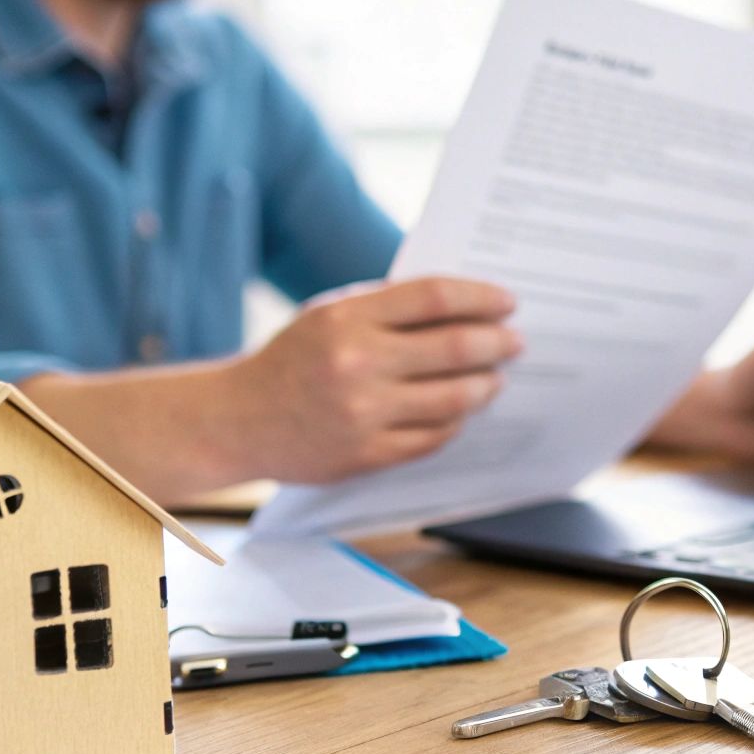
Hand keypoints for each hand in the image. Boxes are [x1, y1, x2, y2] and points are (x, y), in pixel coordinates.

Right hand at [226, 276, 522, 482]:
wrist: (237, 420)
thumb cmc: (292, 360)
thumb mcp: (327, 315)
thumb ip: (386, 308)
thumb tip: (463, 304)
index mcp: (346, 318)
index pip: (434, 298)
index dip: (480, 297)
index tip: (506, 302)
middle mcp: (356, 364)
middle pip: (454, 348)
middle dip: (497, 343)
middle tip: (515, 342)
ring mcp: (363, 414)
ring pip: (453, 399)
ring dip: (486, 386)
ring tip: (495, 378)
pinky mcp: (366, 455)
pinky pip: (432, 438)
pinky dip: (455, 423)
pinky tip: (461, 412)